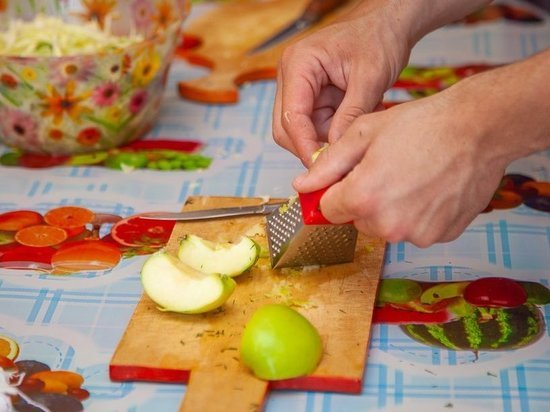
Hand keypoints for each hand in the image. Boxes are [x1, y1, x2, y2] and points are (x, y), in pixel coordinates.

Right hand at [272, 1, 411, 166]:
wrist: (388, 24)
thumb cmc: (378, 37)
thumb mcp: (370, 77)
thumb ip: (350, 115)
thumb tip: (335, 151)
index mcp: (298, 65)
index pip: (291, 117)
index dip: (304, 145)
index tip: (321, 167)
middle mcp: (292, 77)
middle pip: (287, 128)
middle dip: (312, 145)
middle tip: (341, 156)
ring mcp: (301, 88)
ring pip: (303, 131)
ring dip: (330, 136)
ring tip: (362, 120)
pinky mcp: (313, 97)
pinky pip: (318, 125)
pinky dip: (338, 129)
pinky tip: (360, 113)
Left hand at [292, 83, 506, 246]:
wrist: (478, 129)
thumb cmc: (422, 125)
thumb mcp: (364, 134)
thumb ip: (327, 164)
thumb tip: (302, 186)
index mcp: (363, 198)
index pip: (328, 210)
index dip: (334, 191)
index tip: (348, 177)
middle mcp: (387, 224)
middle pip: (357, 220)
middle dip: (363, 199)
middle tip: (386, 169)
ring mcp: (416, 234)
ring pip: (386, 226)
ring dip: (390, 208)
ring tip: (411, 176)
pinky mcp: (440, 236)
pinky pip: (414, 229)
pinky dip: (417, 214)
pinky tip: (430, 187)